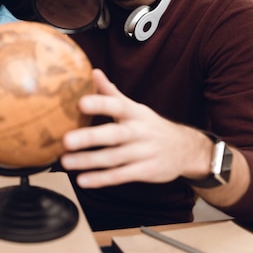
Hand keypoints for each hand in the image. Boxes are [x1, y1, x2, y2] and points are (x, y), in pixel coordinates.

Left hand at [60, 69, 211, 188]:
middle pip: (114, 134)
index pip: (117, 105)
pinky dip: (101, 179)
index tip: (81, 103)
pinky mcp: (146, 172)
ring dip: (89, 161)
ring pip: (114, 158)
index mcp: (135, 113)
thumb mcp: (135, 108)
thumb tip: (93, 72)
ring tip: (66, 162)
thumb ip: (112, 93)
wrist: (186, 149)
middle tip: (66, 140)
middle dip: (90, 137)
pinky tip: (82, 180)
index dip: (100, 103)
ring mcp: (144, 153)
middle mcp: (140, 132)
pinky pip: (121, 176)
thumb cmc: (150, 126)